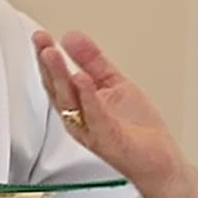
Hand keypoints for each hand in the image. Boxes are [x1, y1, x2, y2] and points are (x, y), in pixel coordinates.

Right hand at [35, 30, 197, 197]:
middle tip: (41, 41)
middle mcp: (79, 119)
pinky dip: (88, 97)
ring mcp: (91, 130)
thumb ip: (93, 61)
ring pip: (70, 101)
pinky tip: (83, 79)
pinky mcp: (108, 138)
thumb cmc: (135, 129)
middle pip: (58, 89)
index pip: (56, 79)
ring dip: (61, 76)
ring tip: (53, 54)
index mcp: (78, 105)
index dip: (45, 57)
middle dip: (47, 64)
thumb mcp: (113, 84)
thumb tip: (71, 37)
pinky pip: (95, 116)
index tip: (39, 36)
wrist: (158, 160)